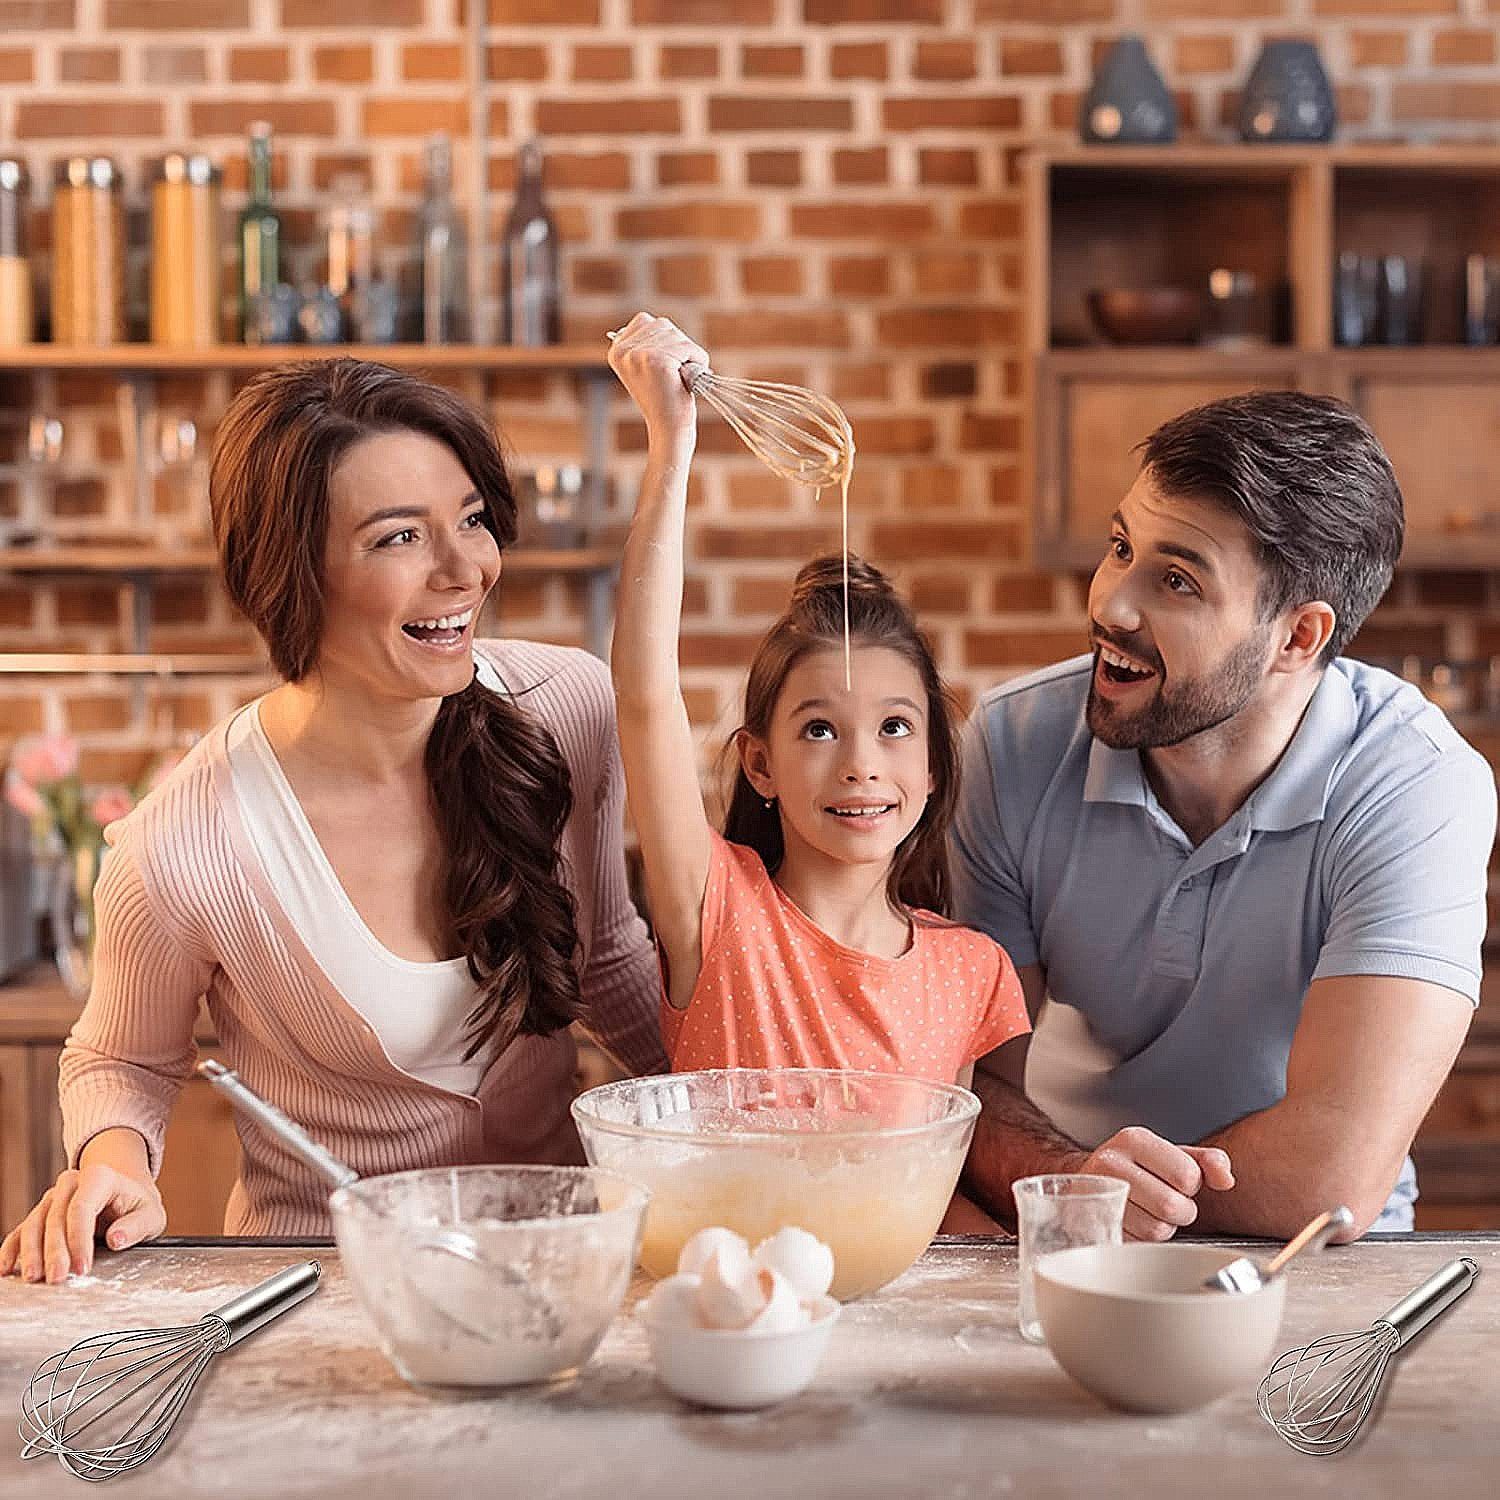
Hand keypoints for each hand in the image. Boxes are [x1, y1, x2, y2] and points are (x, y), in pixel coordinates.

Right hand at [0, 1164, 165, 1282]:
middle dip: (54, 1252)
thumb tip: (116, 1239)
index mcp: (99, 1177)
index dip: (79, 1240)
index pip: (82, 1208)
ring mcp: (52, 1198)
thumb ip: (137, 1226)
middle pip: (55, 1218)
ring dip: (31, 1253)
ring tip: (34, 1278)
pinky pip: (22, 1230)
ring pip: (34, 1224)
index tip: (83, 1268)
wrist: (125, 1192)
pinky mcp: (41, 1214)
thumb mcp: (151, 1214)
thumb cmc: (138, 1205)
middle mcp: (71, 1183)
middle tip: (57, 1279)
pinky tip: (6, 1268)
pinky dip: (13, 1249)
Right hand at [607, 311, 707, 454]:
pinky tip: (689, 379)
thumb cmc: (664, 398)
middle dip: (678, 346)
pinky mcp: (657, 361)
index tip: (663, 367)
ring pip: (677, 335)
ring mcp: (638, 354)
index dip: (665, 340)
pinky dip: (698, 360)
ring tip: (681, 378)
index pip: (645, 320)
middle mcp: (623, 351)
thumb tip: (648, 320)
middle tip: (675, 374)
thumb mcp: (645, 366)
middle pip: (663, 325)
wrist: (669, 428)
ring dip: (688, 354)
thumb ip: (643, 342)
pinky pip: (688, 347)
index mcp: (616, 350)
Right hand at [1068, 1127, 1233, 1241]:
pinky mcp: (1095, 1223)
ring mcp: (1099, 1194)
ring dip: (1161, 1227)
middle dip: (1179, 1211)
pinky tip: (1134, 1223)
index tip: (1173, 1180)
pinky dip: (1143, 1240)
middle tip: (1165, 1201)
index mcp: (1134, 1139)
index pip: (1188, 1175)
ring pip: (1156, 1230)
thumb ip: (1208, 1162)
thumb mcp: (1172, 1155)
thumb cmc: (1137, 1169)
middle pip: (1173, 1206)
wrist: (1086, 1181)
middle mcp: (1111, 1162)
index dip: (1190, 1185)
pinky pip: (1138, 1245)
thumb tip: (1226, 1179)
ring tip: (1147, 1211)